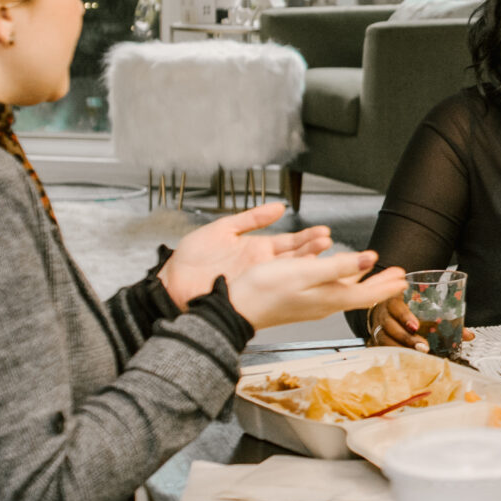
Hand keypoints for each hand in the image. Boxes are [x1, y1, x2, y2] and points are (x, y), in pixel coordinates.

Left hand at [159, 203, 332, 308]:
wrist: (172, 282)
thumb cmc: (190, 259)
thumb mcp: (223, 228)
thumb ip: (251, 217)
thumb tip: (277, 207)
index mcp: (256, 249)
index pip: (289, 243)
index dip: (307, 238)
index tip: (324, 233)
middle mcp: (260, 266)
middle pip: (295, 258)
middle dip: (314, 250)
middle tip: (328, 243)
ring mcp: (257, 281)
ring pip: (288, 274)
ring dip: (306, 266)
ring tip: (323, 257)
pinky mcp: (249, 293)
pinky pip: (272, 288)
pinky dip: (287, 283)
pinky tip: (301, 276)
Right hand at [226, 248, 405, 330]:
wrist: (236, 308)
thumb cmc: (265, 291)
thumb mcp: (305, 273)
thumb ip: (339, 266)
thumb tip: (369, 259)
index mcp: (329, 298)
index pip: (367, 294)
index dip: (386, 286)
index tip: (402, 279)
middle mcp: (324, 303)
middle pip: (360, 294)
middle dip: (379, 284)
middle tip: (397, 277)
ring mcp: (311, 303)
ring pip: (345, 291)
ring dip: (363, 281)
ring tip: (375, 272)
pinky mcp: (299, 300)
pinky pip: (330, 289)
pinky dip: (342, 280)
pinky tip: (339, 274)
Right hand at [367, 291, 474, 350]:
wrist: (385, 309)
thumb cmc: (409, 307)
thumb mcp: (425, 307)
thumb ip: (447, 319)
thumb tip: (469, 335)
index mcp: (395, 300)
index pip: (397, 306)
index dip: (405, 316)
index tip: (416, 326)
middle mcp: (384, 313)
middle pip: (391, 326)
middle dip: (407, 337)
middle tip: (424, 346)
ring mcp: (378, 327)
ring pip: (385, 339)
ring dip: (402, 348)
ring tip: (418, 355)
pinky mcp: (377, 340)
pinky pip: (383, 348)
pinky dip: (395, 354)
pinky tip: (406, 360)